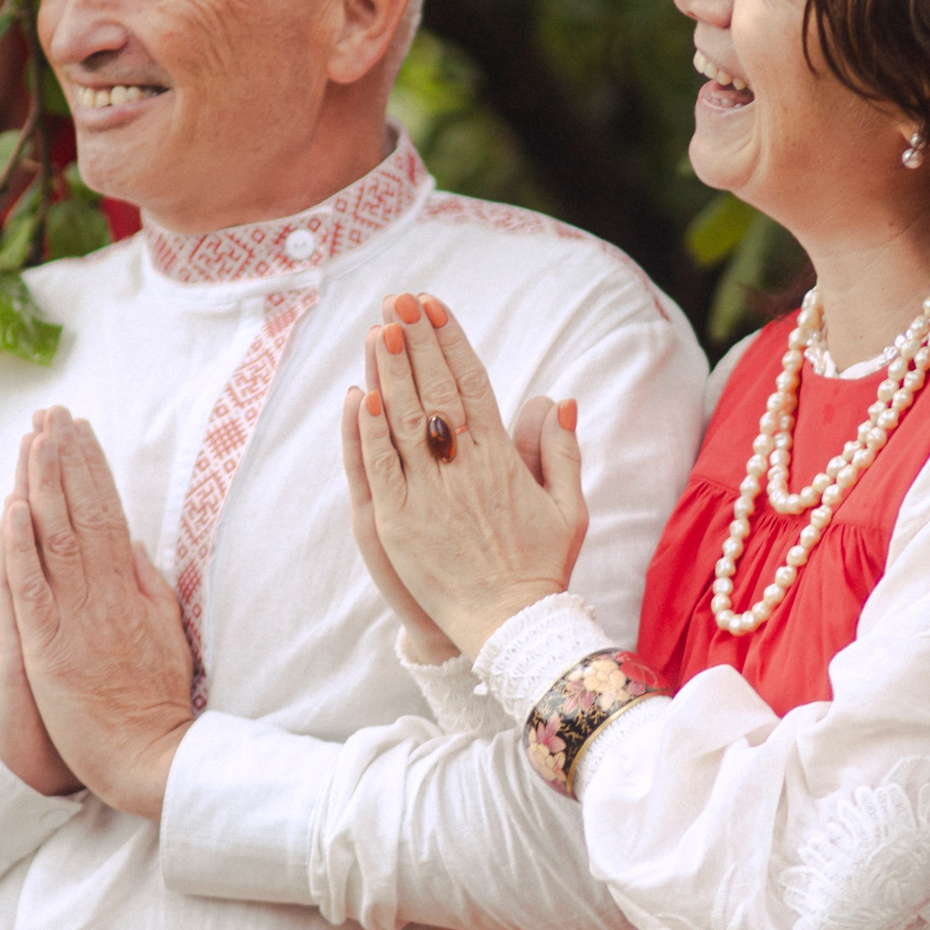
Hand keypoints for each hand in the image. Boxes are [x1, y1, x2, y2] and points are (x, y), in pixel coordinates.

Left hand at [4, 409, 197, 820]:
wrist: (152, 756)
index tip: (81, 429)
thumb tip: (135, 543)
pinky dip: (21, 549)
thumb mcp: (167, 632)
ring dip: (42, 484)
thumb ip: (149, 585)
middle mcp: (103, 594)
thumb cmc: (160, 700)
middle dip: (65, 459)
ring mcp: (76, 619)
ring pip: (56, 538)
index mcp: (131, 588)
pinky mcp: (49, 650)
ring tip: (34, 437)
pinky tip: (13, 510)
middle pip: (82, 512)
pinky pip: (32, 591)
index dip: (92, 468)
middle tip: (53, 412)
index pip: (110, 511)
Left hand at [344, 293, 586, 657]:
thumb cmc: (541, 567)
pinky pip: (380, 469)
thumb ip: (561, 450)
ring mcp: (429, 496)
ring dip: (389, 373)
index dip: (451, 342)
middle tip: (398, 301)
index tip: (434, 307)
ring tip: (376, 330)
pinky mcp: (398, 526)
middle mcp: (465, 471)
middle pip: (436, 391)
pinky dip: (370, 433)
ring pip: (405, 422)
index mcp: (503, 461)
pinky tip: (360, 396)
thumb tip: (559, 399)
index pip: (474, 385)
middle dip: (415, 342)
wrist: (514, 629)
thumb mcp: (569, 506)